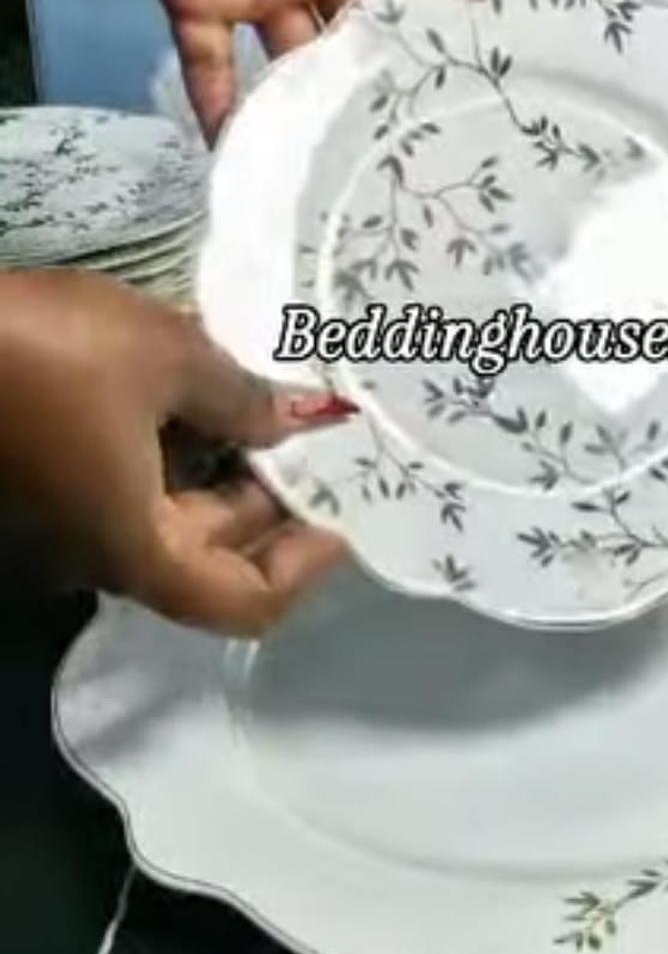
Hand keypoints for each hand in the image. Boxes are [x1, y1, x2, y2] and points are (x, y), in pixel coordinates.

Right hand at [0, 270, 349, 634]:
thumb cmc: (42, 350)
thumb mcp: (164, 357)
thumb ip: (242, 395)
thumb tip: (298, 419)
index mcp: (135, 551)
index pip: (245, 604)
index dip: (307, 567)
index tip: (345, 513)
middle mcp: (96, 556)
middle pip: (209, 560)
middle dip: (272, 506)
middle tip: (319, 442)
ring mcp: (60, 522)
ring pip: (167, 519)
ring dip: (225, 474)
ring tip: (270, 406)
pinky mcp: (36, 482)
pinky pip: (126, 486)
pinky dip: (176, 452)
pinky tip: (200, 392)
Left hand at [59, 0, 526, 132]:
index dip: (444, 2)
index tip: (478, 53)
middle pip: (367, 26)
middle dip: (391, 72)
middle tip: (422, 132)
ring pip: (301, 57)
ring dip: (318, 103)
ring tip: (347, 163)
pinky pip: (213, 63)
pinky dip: (223, 109)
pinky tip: (243, 155)